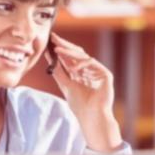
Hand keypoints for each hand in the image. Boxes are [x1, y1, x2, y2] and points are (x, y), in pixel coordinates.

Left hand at [46, 33, 123, 152]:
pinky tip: (72, 67)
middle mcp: (89, 71)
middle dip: (65, 45)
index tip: (50, 42)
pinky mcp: (105, 74)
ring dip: (69, 52)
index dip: (60, 50)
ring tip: (57, 49)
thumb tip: (49, 57)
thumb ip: (59, 71)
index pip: (69, 58)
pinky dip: (81, 63)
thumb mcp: (65, 85)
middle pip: (76, 54)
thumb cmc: (79, 105)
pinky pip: (92, 63)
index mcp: (80, 74)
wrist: (91, 116)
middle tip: (54, 38)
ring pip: (83, 56)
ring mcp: (97, 72)